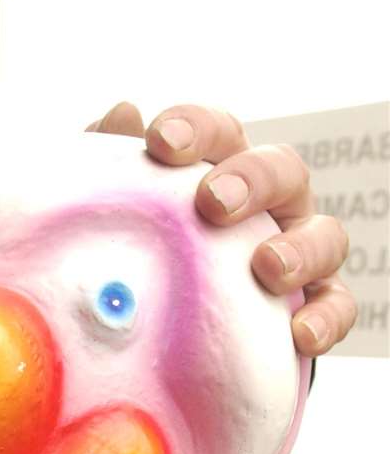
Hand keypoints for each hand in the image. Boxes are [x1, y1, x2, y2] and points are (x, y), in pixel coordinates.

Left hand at [87, 102, 354, 356]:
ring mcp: (299, 252)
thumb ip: (117, 169)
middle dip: (251, 180)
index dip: (195, 129)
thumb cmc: (146, 261)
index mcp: (221, 171)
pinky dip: (325, 318)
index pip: (218, 134)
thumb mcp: (122, 218)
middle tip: (213, 202)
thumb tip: (122, 113)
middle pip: (280, 170)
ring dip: (301, 248)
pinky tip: (300, 335)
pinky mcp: (316, 305)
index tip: (160, 142)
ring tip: (268, 268)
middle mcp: (269, 205)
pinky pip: (336, 307)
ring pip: (325, 235)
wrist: (169, 340)